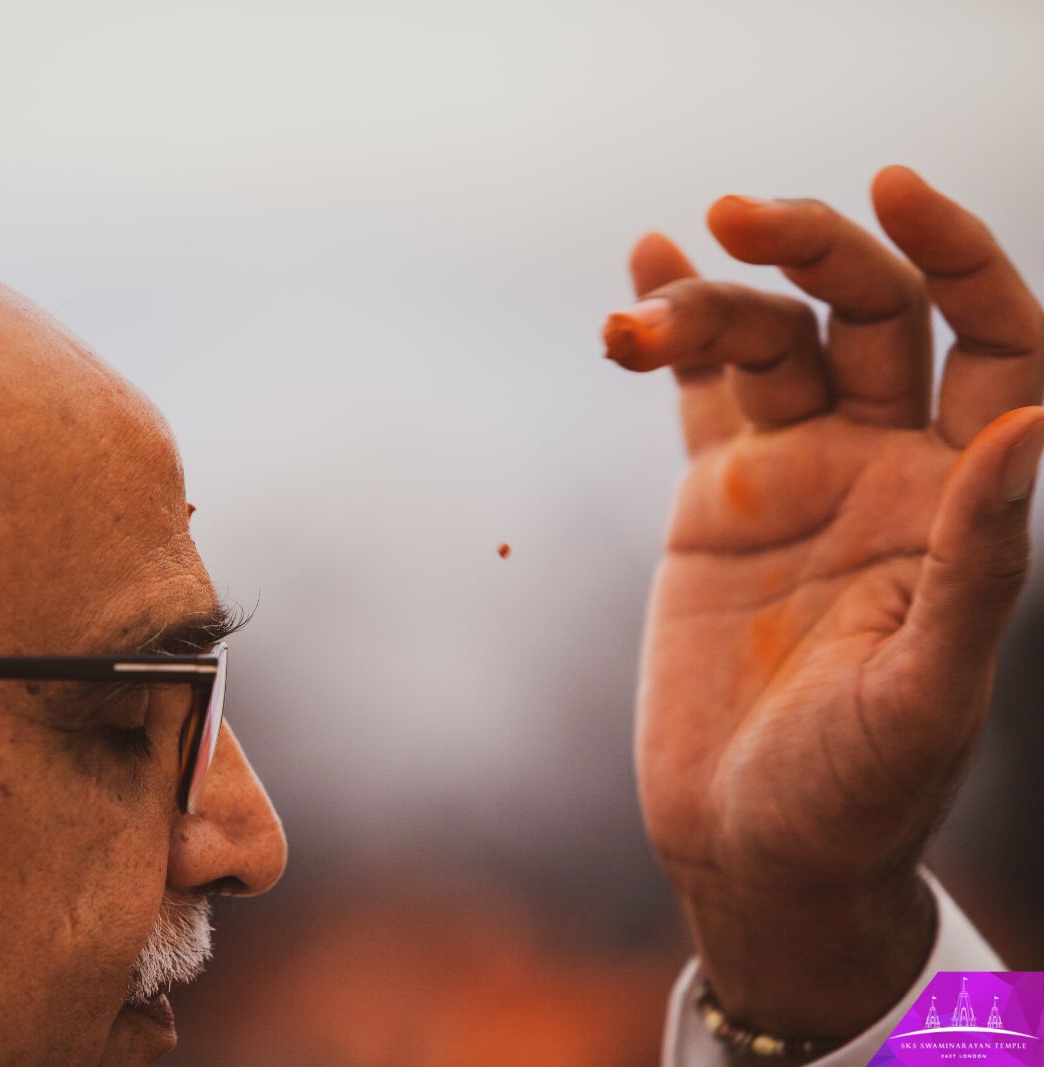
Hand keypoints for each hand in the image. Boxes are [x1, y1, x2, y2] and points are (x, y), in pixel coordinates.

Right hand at [608, 167, 1043, 1044]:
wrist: (750, 846)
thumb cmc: (858, 794)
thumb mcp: (929, 690)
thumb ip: (980, 561)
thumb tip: (1030, 429)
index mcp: (961, 500)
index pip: (993, 340)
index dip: (960, 257)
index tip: (897, 191)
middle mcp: (886, 468)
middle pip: (867, 312)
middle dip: (810, 249)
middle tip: (738, 214)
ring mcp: (798, 477)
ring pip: (769, 341)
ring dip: (712, 301)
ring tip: (638, 319)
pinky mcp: (716, 501)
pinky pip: (698, 393)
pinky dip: (669, 334)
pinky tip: (638, 282)